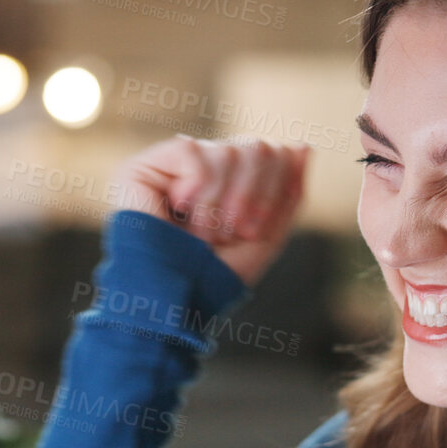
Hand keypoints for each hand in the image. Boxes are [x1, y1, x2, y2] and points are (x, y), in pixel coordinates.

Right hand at [108, 134, 308, 286]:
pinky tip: (177, 213)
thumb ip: (288, 193)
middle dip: (251, 198)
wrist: (174, 302)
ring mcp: (172, 168)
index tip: (250, 233)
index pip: (273, 154)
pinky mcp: (142, 167)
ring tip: (200, 235)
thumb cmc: (216, 277)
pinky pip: (192, 152)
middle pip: (255, 147)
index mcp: (230, 183)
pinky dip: (196, 191)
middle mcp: (202, 169)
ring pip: (226, 151)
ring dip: (220, 205)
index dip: (273, 191)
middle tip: (229, 234)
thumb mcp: (266, 238)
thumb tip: (304, 145)